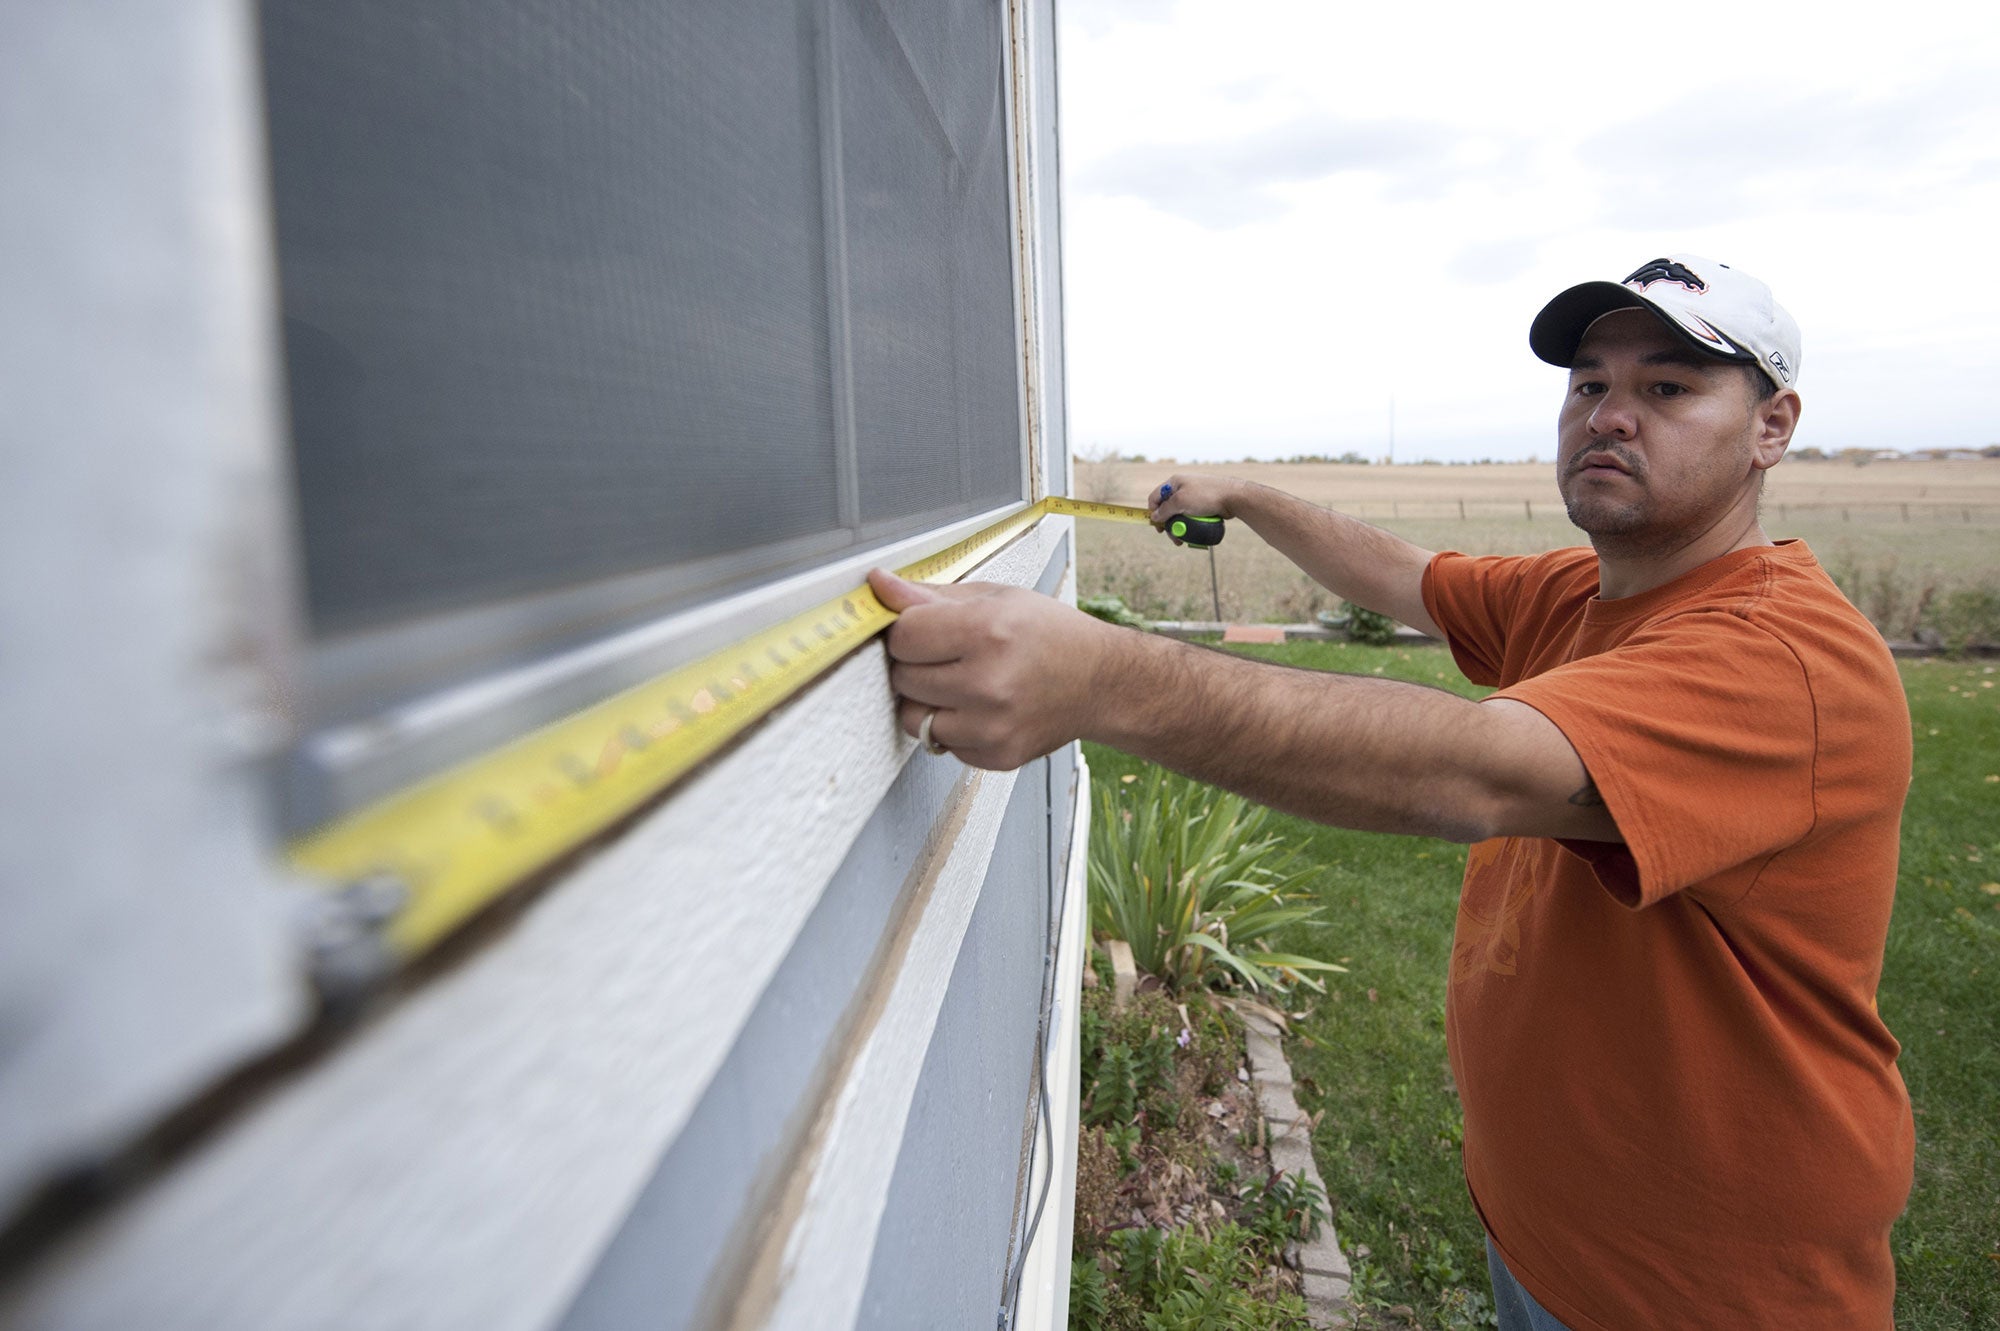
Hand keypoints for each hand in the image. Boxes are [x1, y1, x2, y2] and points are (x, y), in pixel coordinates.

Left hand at [867, 568, 1111, 770]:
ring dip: (926, 699)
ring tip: (959, 682)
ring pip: (913, 716)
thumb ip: (931, 596)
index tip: (920, 629)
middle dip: (914, 663)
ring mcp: (991, 726)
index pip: (903, 636)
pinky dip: (951, 726)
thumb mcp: (995, 598)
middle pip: (903, 677)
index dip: (905, 630)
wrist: (1101, 682)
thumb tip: (879, 586)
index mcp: (988, 631)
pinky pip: (941, 743)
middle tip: (946, 655)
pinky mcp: (995, 755)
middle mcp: (989, 682)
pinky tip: (979, 707)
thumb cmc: (1050, 634)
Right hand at [1147, 473, 1240, 543]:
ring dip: (1178, 527)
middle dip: (1168, 524)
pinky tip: (1191, 532)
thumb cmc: (1207, 495)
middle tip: (1172, 536)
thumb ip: (1165, 510)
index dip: (1153, 512)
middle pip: (1167, 508)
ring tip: (1182, 539)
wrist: (1234, 497)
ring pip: (1179, 514)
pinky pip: (1190, 516)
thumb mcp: (1181, 501)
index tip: (1157, 526)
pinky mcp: (1202, 504)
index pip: (1155, 497)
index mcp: (1174, 483)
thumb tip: (1154, 517)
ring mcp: (1193, 496)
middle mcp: (1182, 488)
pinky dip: (1188, 525)